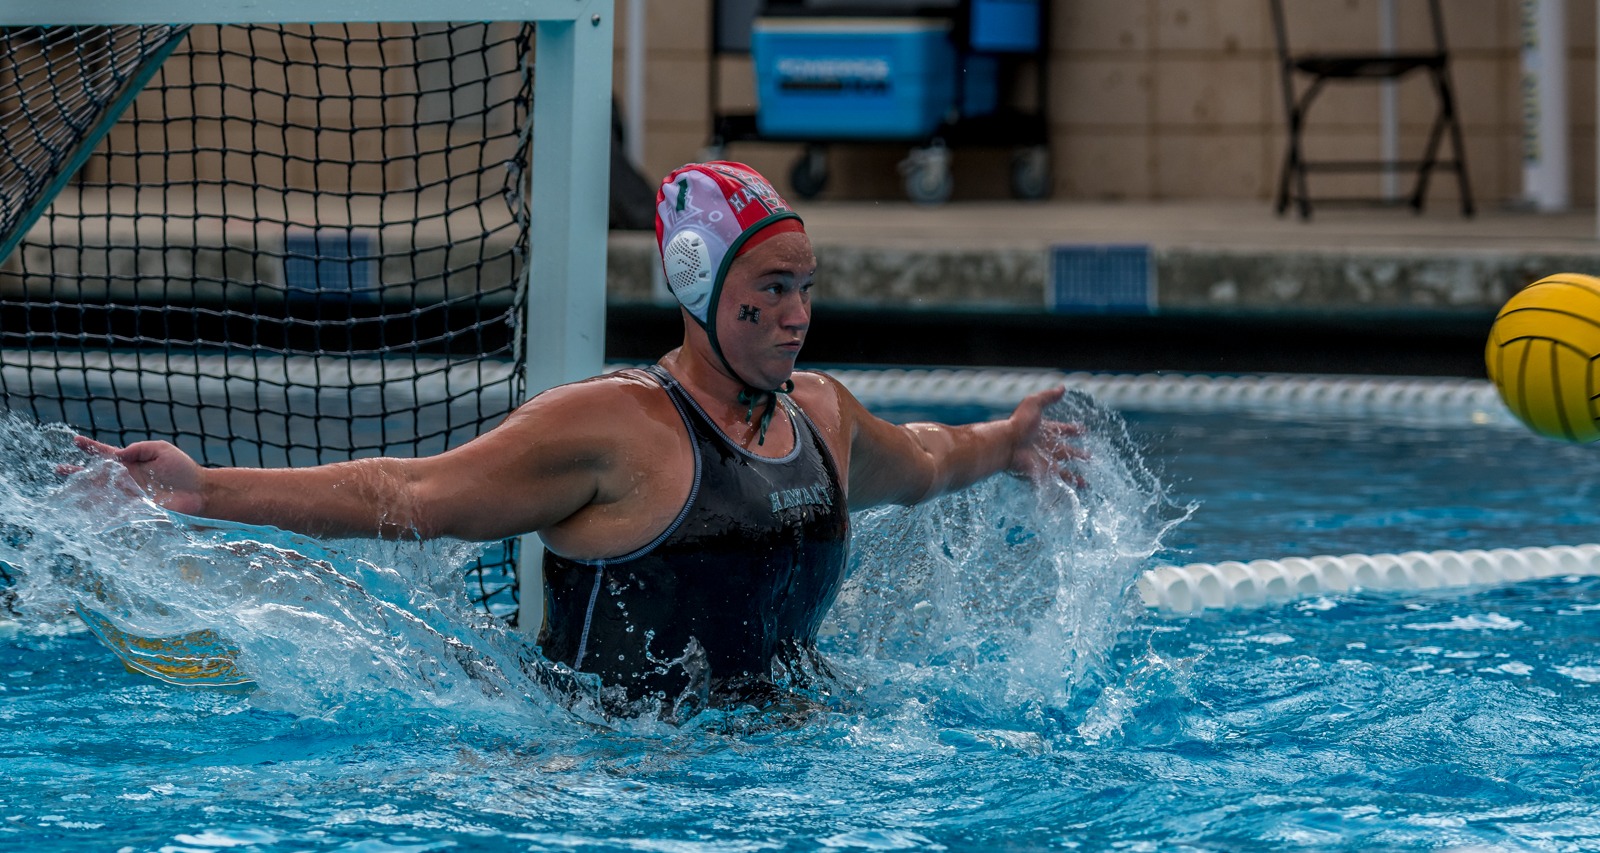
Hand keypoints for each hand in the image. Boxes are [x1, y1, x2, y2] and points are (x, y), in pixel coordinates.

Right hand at [71, 436, 206, 515]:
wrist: (199, 492)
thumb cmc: (183, 470)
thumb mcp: (161, 450)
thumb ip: (139, 448)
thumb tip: (118, 454)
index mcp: (130, 463)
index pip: (106, 454)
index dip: (91, 448)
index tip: (75, 440)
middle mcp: (125, 480)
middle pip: (96, 476)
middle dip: (77, 473)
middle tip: (58, 469)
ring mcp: (128, 495)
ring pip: (99, 494)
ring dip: (82, 494)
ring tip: (64, 493)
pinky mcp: (135, 510)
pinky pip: (112, 512)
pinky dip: (98, 513)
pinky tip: (84, 513)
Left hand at [1005, 386, 1087, 487]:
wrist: (1006, 445)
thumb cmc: (1018, 424)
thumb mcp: (1034, 405)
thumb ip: (1048, 397)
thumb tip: (1062, 388)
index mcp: (1045, 432)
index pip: (1063, 430)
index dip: (1073, 430)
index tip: (1083, 430)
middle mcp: (1046, 448)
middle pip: (1066, 452)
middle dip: (1078, 455)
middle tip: (1089, 457)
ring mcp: (1044, 463)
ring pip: (1064, 473)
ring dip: (1075, 478)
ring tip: (1085, 484)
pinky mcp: (1042, 475)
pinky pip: (1056, 484)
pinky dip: (1065, 488)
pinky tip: (1073, 493)